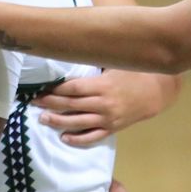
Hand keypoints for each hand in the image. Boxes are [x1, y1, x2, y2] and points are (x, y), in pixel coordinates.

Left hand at [36, 70, 180, 145]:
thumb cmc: (133, 73)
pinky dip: (78, 139)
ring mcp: (108, 118)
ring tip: (42, 118)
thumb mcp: (114, 63)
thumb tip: (73, 52)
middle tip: (33, 102)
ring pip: (78, 122)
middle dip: (50, 103)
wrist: (157, 92)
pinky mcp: (112, 128)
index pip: (73, 88)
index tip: (41, 88)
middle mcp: (103, 103)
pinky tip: (64, 138)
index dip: (55, 89)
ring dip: (58, 121)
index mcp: (103, 85)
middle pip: (71, 104)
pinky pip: (93, 137)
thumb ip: (95, 63)